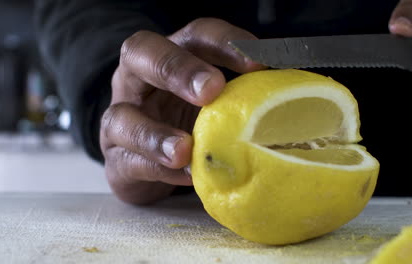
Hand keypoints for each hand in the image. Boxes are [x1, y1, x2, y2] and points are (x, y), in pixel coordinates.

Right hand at [99, 18, 263, 204]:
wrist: (146, 160)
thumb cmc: (187, 121)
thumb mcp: (213, 103)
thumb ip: (241, 98)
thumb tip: (295, 101)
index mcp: (171, 56)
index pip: (195, 36)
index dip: (224, 43)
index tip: (259, 63)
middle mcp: (139, 79)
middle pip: (142, 54)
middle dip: (177, 69)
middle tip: (211, 90)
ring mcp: (121, 117)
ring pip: (122, 116)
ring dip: (156, 133)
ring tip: (186, 149)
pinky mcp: (116, 158)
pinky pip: (130, 161)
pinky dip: (158, 168)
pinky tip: (185, 175)